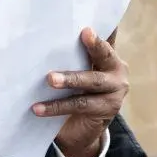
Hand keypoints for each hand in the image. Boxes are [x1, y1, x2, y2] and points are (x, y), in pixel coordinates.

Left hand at [34, 27, 128, 156]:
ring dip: (70, 80)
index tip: (88, 27)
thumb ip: (72, 55)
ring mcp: (115, 92)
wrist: (81, 128)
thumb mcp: (76, 69)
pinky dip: (57, 106)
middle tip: (83, 36)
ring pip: (91, 82)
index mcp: (109, 57)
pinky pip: (80, 105)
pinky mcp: (106, 110)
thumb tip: (46, 36)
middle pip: (104, 57)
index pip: (104, 41)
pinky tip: (39, 108)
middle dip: (93, 46)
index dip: (99, 34)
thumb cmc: (76, 90)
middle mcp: (117, 71)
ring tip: (50, 79)